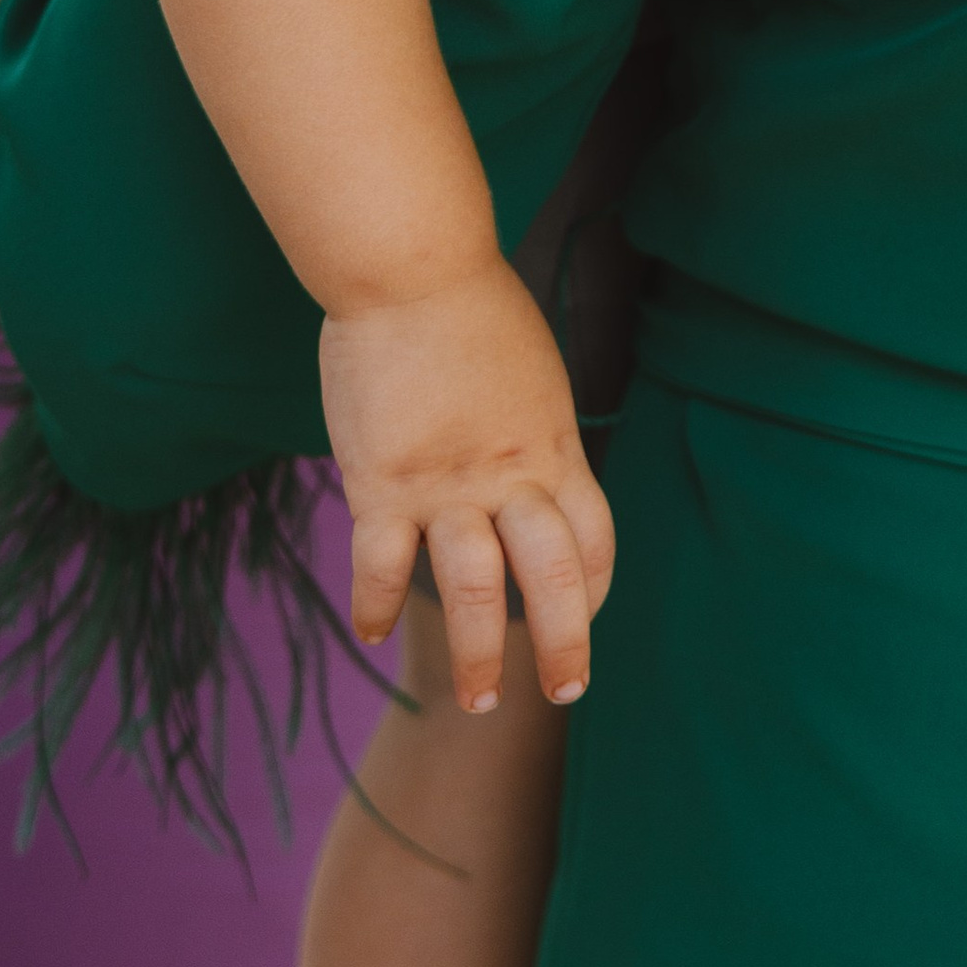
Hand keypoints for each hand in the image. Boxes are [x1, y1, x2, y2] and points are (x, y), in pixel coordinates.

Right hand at [319, 259, 616, 714]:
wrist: (412, 266)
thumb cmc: (471, 306)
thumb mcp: (532, 373)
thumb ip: (534, 432)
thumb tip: (534, 470)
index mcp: (554, 447)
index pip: (594, 540)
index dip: (594, 590)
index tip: (581, 615)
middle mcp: (511, 475)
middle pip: (553, 582)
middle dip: (563, 649)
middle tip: (563, 693)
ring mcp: (447, 484)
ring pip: (472, 591)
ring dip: (476, 658)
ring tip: (477, 701)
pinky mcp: (382, 482)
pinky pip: (381, 565)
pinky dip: (376, 606)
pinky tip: (372, 630)